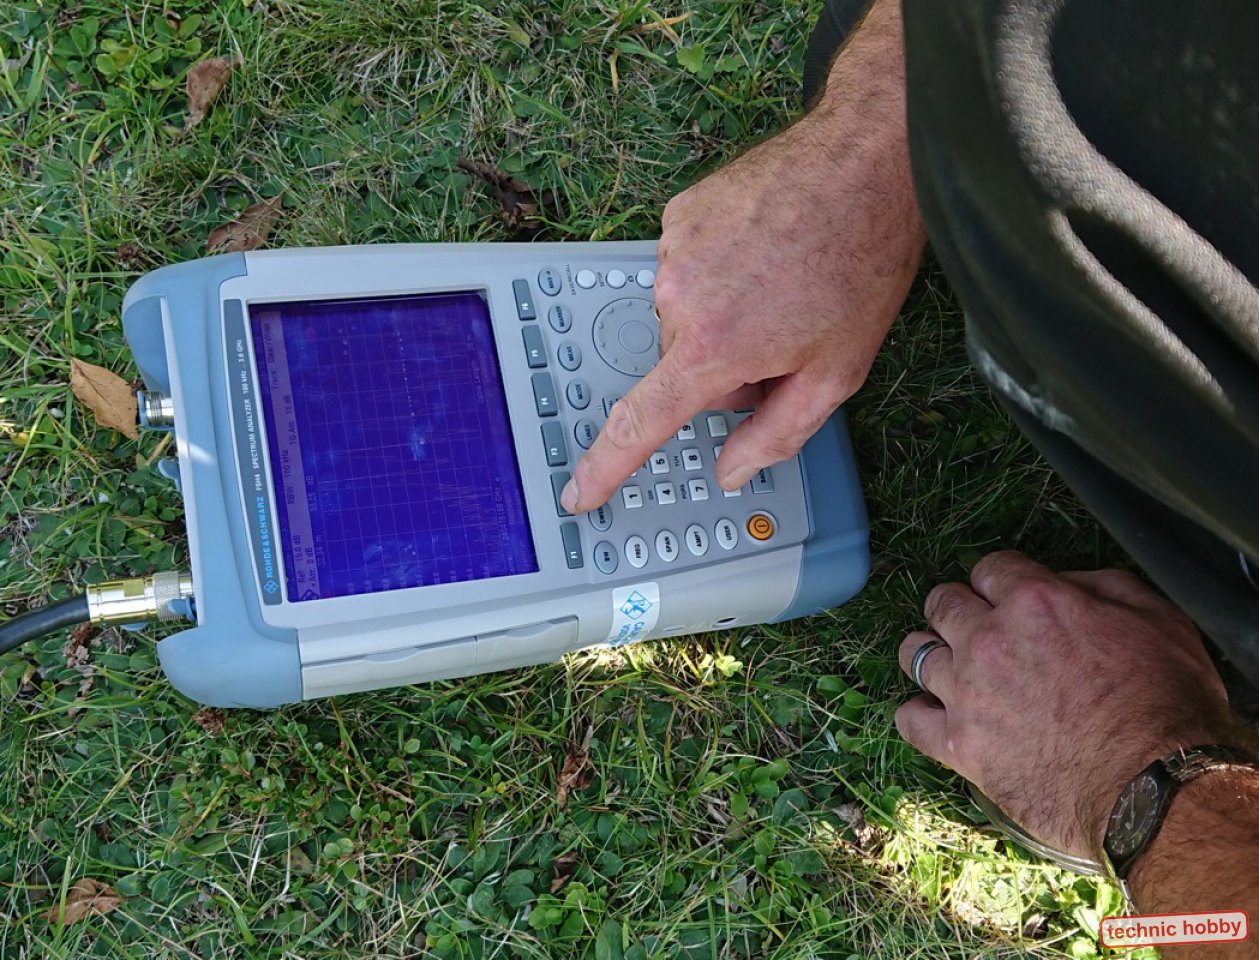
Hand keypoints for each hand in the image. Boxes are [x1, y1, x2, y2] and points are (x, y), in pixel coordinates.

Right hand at [560, 1, 923, 513]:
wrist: (865, 162)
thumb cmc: (860, 264)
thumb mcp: (836, 373)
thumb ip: (777, 434)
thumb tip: (733, 468)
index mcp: (713, 345)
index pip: (641, 422)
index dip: (606, 466)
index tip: (578, 491)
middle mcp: (679, 296)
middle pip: (684, 367)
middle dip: (726, 366)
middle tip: (785, 334)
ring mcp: (674, 248)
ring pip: (685, 318)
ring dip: (723, 316)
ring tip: (780, 283)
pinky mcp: (679, 214)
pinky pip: (686, 270)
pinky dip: (717, 273)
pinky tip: (763, 253)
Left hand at [896, 551, 1242, 857]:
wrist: (1155, 791)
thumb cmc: (1168, 706)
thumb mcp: (1158, 621)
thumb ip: (1103, 587)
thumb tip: (1064, 582)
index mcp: (1035, 603)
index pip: (989, 568)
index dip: (1000, 580)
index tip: (1009, 598)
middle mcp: (989, 640)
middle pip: (942, 603)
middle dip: (958, 609)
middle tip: (978, 629)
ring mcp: (967, 693)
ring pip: (915, 653)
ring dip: (933, 655)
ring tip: (952, 669)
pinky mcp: (958, 745)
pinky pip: (909, 719)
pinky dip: (918, 714)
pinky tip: (935, 715)